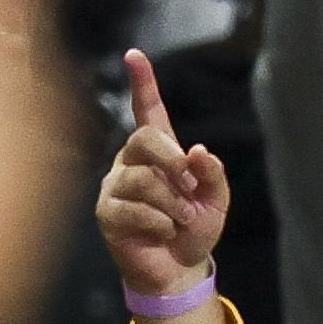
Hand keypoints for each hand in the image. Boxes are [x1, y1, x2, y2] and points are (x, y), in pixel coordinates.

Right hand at [100, 48, 230, 295]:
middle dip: (173, 162)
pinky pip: (132, 209)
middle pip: (144, 139)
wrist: (180, 268)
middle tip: (190, 188)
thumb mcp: (216, 199)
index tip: (134, 55)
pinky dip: (158, 224)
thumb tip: (197, 151)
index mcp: (158, 150)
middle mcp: (131, 160)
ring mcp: (115, 185)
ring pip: (142, 179)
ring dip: (172, 204)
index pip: (147, 110)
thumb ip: (212, 173)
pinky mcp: (107, 212)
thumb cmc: (195, 228)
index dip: (142, 82)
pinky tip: (163, 233)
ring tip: (181, 221)